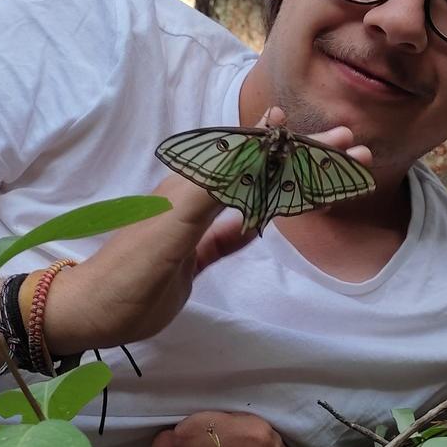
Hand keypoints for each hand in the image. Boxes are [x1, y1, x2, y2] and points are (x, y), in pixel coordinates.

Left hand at [43, 108, 367, 356]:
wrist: (94, 311)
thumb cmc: (131, 269)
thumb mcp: (172, 226)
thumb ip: (212, 187)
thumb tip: (251, 150)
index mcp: (195, 186)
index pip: (255, 155)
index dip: (294, 144)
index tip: (332, 136)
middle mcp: (199, 198)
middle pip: (262, 170)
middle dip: (306, 158)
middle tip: (352, 148)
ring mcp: (197, 227)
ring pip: (255, 198)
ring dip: (290, 185)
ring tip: (328, 177)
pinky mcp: (193, 255)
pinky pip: (233, 234)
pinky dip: (256, 223)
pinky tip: (272, 219)